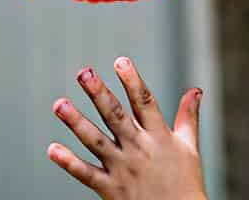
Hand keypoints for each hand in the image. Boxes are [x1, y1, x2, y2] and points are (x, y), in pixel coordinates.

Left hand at [48, 59, 206, 198]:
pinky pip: (86, 174)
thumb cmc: (186, 185)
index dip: (132, 81)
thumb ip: (188, 117)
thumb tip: (195, 90)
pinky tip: (53, 150)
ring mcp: (122, 169)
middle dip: (99, 94)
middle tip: (83, 73)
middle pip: (116, 116)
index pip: (144, 102)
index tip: (120, 60)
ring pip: (96, 141)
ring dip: (76, 122)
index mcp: (159, 136)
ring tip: (59, 104)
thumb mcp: (190, 148)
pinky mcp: (110, 189)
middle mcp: (138, 149)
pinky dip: (69, 163)